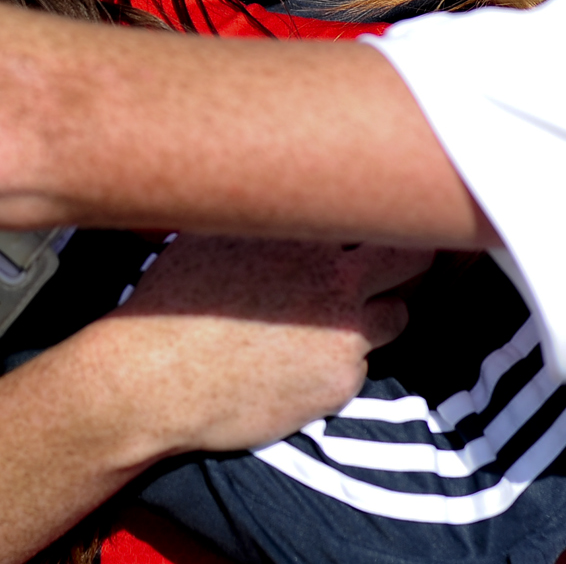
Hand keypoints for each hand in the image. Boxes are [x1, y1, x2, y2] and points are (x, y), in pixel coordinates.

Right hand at [76, 235, 429, 455]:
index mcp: (305, 231)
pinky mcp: (339, 380)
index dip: (379, 214)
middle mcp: (335, 276)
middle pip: (412, 258)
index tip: (381, 215)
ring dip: (378, 315)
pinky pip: (361, 366)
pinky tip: (297, 365)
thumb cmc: (171, 304)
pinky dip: (339, 364)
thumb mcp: (211, 233)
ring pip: (397, 316)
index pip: (375, 208)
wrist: (154, 378)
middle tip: (399, 262)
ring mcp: (344, 330)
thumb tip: (272, 186)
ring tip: (337, 321)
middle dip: (410, 258)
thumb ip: (261, 214)